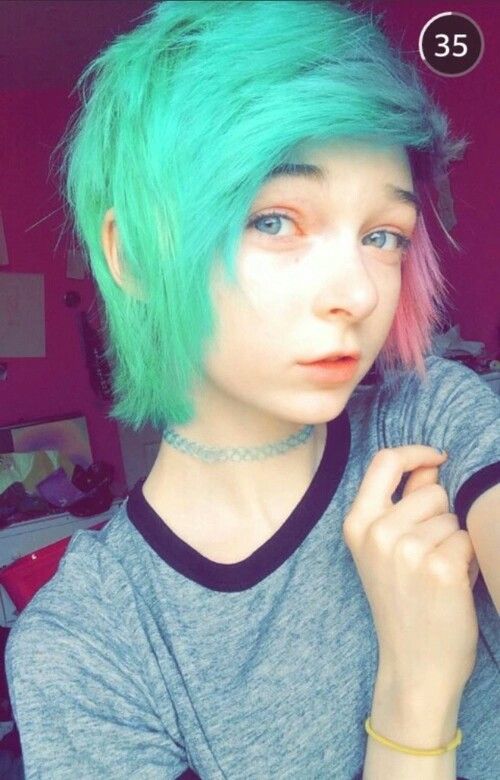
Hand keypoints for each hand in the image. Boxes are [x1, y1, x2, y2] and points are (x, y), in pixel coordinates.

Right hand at [342, 446, 478, 702]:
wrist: (414, 665)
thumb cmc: (402, 603)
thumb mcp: (383, 549)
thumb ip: (403, 502)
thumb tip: (432, 463)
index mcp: (357, 524)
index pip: (385, 461)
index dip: (416, 452)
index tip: (437, 459)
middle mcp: (377, 533)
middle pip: (432, 491)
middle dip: (442, 516)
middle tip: (428, 554)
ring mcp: (408, 551)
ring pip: (454, 518)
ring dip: (456, 541)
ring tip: (438, 573)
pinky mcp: (440, 568)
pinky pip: (469, 540)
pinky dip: (469, 560)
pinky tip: (453, 585)